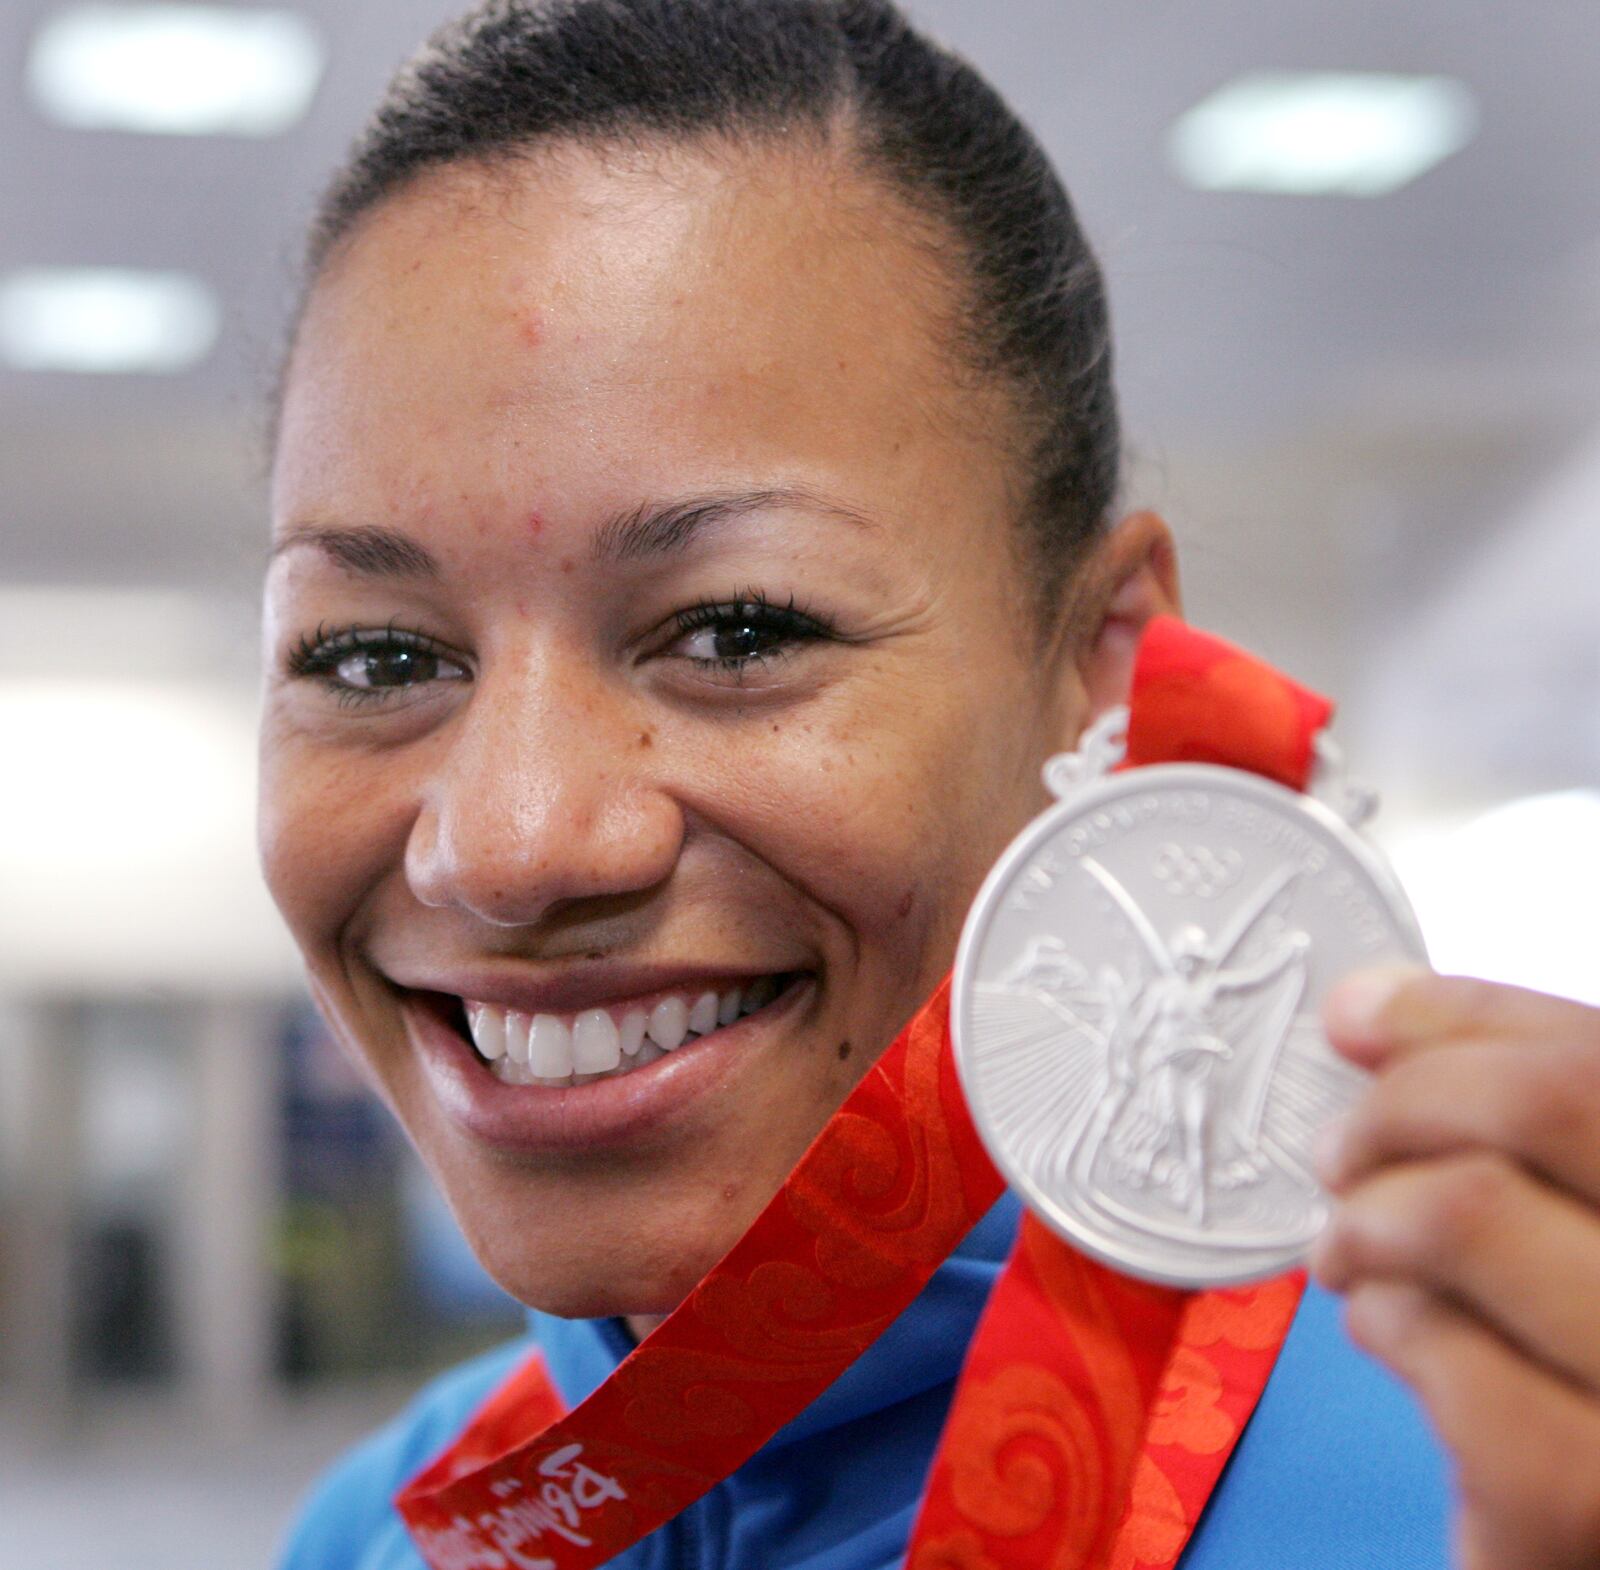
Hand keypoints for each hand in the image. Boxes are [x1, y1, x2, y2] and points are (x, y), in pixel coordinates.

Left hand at [1310, 967, 1599, 1569]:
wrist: (1593, 1538)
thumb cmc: (1580, 1371)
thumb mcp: (1572, 1226)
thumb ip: (1505, 1108)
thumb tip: (1367, 1006)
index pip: (1598, 1055)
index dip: (1460, 1016)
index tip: (1358, 1016)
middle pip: (1547, 1101)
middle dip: (1399, 1107)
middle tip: (1339, 1155)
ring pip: (1471, 1210)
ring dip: (1365, 1219)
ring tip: (1346, 1251)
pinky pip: (1451, 1358)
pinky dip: (1386, 1325)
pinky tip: (1392, 1335)